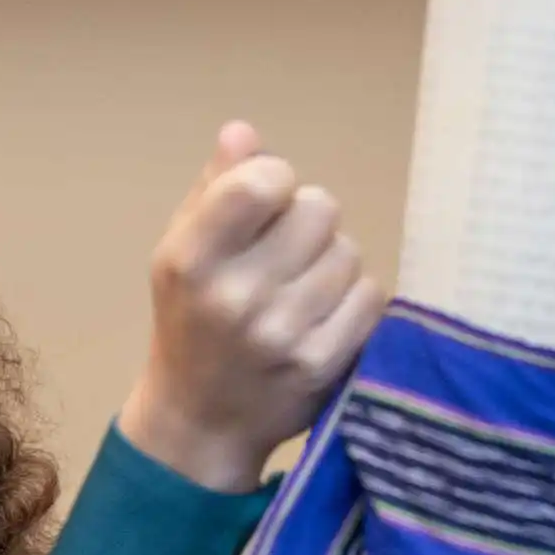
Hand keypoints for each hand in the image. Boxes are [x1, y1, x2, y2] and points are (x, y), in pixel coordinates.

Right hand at [119, 121, 388, 492]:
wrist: (200, 421)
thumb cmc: (191, 321)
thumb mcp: (183, 252)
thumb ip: (215, 189)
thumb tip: (243, 132)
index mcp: (191, 259)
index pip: (263, 180)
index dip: (275, 183)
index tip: (264, 208)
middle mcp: (235, 297)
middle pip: (320, 208)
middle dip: (308, 223)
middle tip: (286, 255)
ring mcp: (282, 335)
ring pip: (349, 253)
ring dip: (332, 264)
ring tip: (302, 291)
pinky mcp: (323, 365)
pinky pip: (371, 298)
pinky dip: (353, 302)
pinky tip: (324, 319)